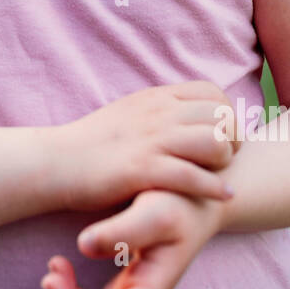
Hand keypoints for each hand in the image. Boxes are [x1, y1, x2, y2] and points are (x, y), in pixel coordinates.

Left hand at [40, 189, 225, 288]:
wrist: (197, 192)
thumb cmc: (181, 201)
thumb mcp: (156, 212)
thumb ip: (123, 231)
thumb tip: (83, 246)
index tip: (62, 286)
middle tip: (50, 276)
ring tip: (53, 270)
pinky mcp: (126, 279)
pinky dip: (72, 288)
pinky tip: (60, 266)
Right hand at [53, 81, 240, 212]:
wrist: (55, 161)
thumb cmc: (91, 144)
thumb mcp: (129, 114)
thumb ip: (157, 112)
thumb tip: (184, 116)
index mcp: (155, 98)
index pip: (212, 93)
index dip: (227, 115)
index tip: (224, 137)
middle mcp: (157, 113)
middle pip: (221, 116)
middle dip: (233, 139)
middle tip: (228, 160)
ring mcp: (150, 140)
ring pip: (213, 141)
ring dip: (224, 161)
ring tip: (220, 176)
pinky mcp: (142, 169)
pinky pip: (191, 174)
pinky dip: (213, 186)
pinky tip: (222, 195)